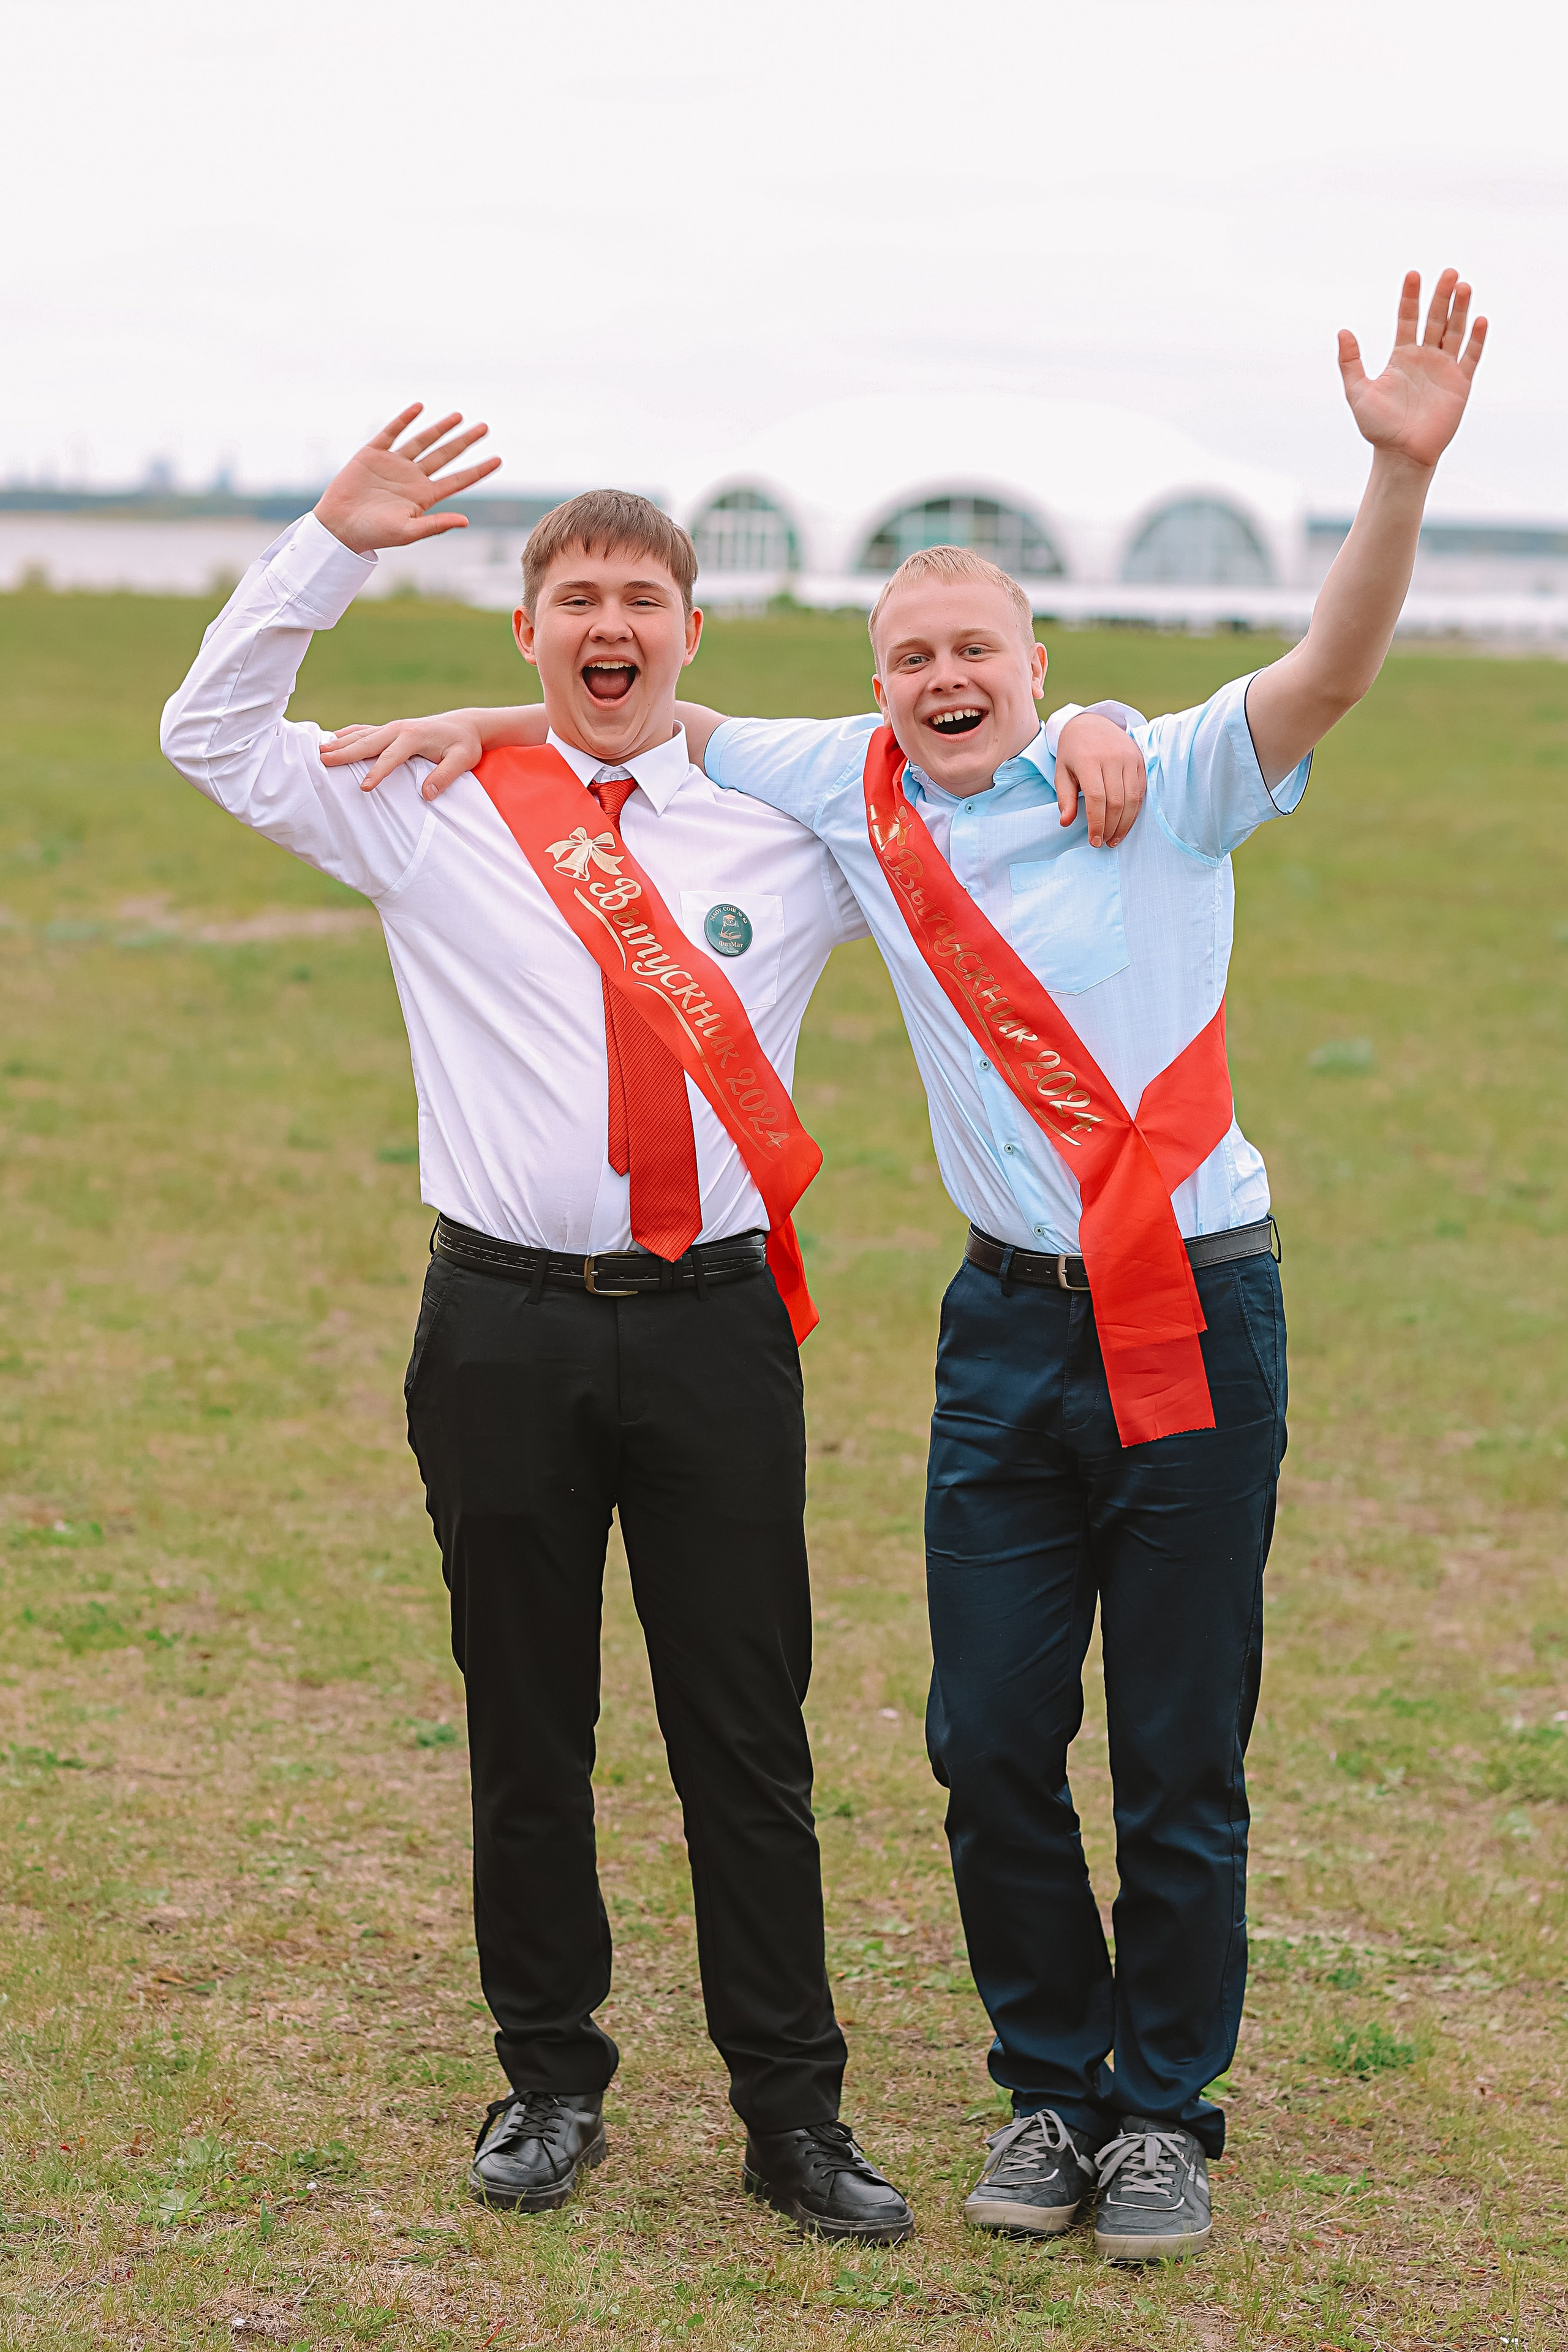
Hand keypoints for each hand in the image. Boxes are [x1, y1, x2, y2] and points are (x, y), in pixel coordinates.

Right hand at [313, 404, 500, 554]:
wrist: (339, 526)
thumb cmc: (374, 534)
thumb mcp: (408, 532)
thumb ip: (436, 524)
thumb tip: (466, 521)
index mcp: (424, 496)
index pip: (458, 480)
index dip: (478, 470)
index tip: (498, 460)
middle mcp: (413, 477)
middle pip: (445, 456)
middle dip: (464, 441)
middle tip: (484, 428)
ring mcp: (394, 464)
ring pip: (423, 441)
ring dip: (440, 428)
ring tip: (458, 416)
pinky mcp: (373, 454)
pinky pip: (392, 432)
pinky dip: (405, 419)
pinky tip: (419, 407)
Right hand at [321, 711, 487, 798]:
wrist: (465, 725)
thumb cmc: (464, 744)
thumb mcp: (462, 760)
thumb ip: (445, 776)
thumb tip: (427, 794)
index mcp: (414, 736)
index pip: (391, 757)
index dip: (378, 773)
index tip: (364, 788)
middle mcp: (399, 729)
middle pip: (366, 742)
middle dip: (344, 752)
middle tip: (322, 761)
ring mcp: (392, 728)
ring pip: (360, 734)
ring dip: (339, 742)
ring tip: (318, 750)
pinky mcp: (390, 730)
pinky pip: (363, 731)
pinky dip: (346, 735)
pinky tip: (331, 740)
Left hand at [1055, 712, 1146, 846]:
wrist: (1091, 723)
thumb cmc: (1073, 753)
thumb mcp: (1062, 772)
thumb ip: (1065, 798)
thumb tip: (1065, 823)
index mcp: (1088, 760)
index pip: (1096, 798)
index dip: (1097, 823)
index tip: (1094, 841)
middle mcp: (1111, 757)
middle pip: (1116, 801)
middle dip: (1111, 827)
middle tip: (1104, 842)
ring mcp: (1128, 758)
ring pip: (1132, 798)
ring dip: (1125, 823)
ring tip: (1115, 839)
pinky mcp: (1139, 760)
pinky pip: (1141, 791)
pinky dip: (1135, 811)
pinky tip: (1125, 823)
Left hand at [1338, 270, 1485, 473]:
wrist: (1400, 454)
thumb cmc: (1378, 427)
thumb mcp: (1358, 392)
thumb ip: (1350, 362)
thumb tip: (1342, 331)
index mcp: (1401, 356)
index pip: (1407, 318)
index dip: (1410, 297)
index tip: (1412, 275)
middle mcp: (1425, 357)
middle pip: (1436, 319)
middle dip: (1442, 296)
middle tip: (1449, 272)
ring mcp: (1444, 368)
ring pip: (1454, 331)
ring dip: (1460, 309)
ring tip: (1463, 286)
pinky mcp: (1460, 384)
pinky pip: (1470, 357)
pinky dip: (1476, 339)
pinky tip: (1479, 320)